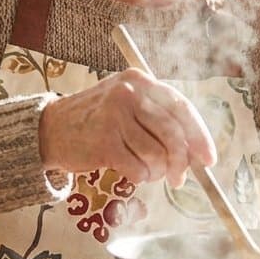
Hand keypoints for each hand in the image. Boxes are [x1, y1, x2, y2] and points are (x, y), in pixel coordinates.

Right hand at [38, 68, 215, 187]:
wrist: (51, 129)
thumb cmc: (96, 120)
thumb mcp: (127, 104)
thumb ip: (160, 120)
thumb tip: (197, 152)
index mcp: (139, 80)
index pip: (181, 108)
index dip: (199, 136)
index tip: (208, 158)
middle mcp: (128, 94)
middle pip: (173, 134)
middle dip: (181, 162)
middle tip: (179, 178)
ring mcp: (115, 117)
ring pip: (157, 155)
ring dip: (157, 172)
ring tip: (146, 171)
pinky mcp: (104, 143)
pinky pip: (138, 169)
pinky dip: (139, 177)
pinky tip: (129, 171)